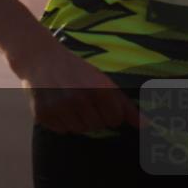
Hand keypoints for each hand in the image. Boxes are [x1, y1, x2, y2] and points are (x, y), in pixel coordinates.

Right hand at [12, 37, 139, 133]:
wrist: (39, 57)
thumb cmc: (75, 69)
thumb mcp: (102, 81)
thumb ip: (125, 105)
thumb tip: (148, 127)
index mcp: (98, 89)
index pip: (115, 120)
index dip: (109, 111)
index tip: (98, 99)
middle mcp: (78, 99)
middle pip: (97, 126)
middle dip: (93, 115)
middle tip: (81, 98)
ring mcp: (59, 107)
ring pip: (79, 130)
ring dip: (77, 119)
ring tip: (68, 102)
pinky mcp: (43, 114)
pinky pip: (62, 130)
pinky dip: (61, 121)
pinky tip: (56, 104)